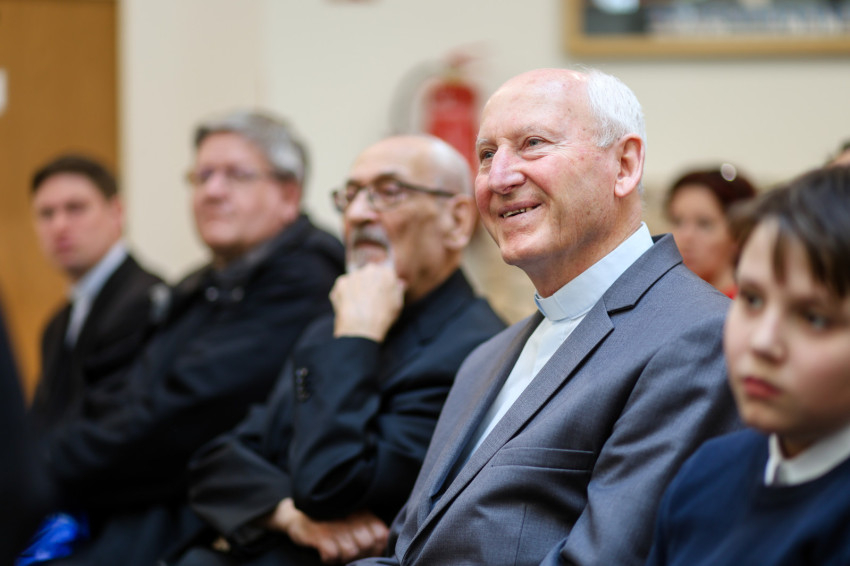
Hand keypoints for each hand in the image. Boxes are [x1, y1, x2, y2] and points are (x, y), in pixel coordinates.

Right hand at [265, 498, 388, 563]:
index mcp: (362, 512)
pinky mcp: (320, 535)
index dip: (375, 548)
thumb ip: (369, 526)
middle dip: (359, 554)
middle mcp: (351, 517)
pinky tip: (324, 552)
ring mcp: (335, 526)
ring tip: (336, 551)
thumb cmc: (330, 518)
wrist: (298, 515)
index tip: (366, 550)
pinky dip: (329, 558)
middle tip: (347, 551)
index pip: (380, 535)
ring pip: (351, 552)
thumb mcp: (353, 516)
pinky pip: (332, 555)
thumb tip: (381, 546)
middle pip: (366, 545)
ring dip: (343, 557)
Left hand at [330, 263, 404, 341]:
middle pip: (370, 274)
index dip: (383, 285)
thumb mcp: (397, 304)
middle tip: (369, 300)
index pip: (385, 274)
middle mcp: (370, 269)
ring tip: (358, 306)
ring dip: (356, 289)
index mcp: (387, 273)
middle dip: (369, 284)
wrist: (360, 328)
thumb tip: (400, 283)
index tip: (381, 295)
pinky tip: (349, 307)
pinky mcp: (340, 282)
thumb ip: (398, 290)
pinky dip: (345, 295)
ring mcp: (354, 275)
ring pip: (356, 280)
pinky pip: (343, 287)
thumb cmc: (383, 317)